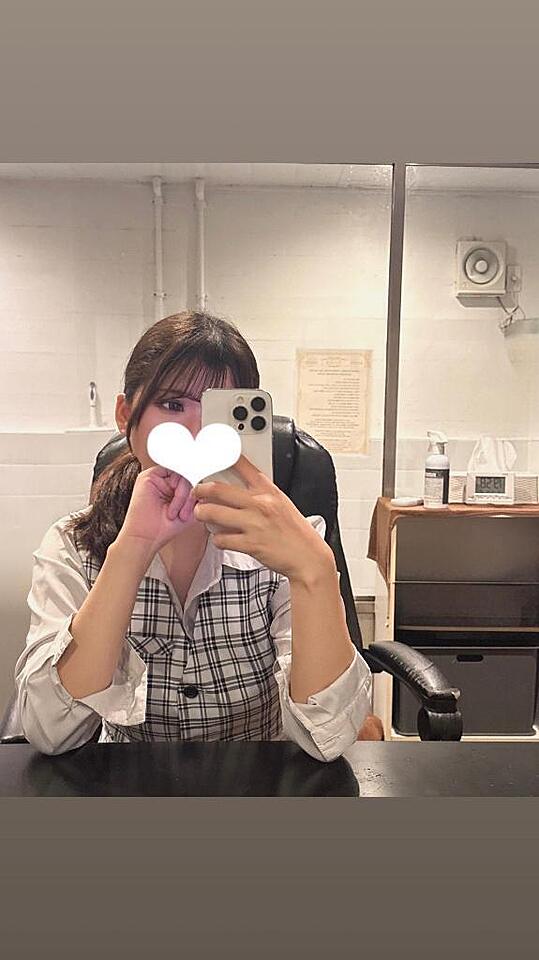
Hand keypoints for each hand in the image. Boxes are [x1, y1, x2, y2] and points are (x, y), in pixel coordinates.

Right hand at [118, 466, 196, 555]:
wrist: (146, 539)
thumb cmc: (165, 528)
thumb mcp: (190, 509)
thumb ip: (198, 495)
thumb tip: (208, 486)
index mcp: (171, 487)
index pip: (191, 480)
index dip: (198, 493)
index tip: (197, 509)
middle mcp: (163, 481)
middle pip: (188, 477)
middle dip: (191, 497)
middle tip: (186, 515)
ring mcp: (156, 478)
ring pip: (183, 476)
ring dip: (185, 498)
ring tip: (178, 514)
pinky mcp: (148, 476)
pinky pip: (173, 474)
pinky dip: (179, 492)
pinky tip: (172, 508)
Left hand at [192, 455, 334, 582]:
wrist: (307, 556)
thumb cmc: (295, 531)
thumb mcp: (282, 504)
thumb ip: (262, 495)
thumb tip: (237, 490)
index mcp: (269, 491)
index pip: (244, 466)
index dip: (225, 458)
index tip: (212, 455)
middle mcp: (261, 504)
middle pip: (219, 490)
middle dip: (201, 490)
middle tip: (196, 491)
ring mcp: (254, 524)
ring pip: (214, 513)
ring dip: (202, 513)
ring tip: (201, 513)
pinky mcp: (250, 544)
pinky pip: (221, 539)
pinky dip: (217, 539)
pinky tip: (221, 538)